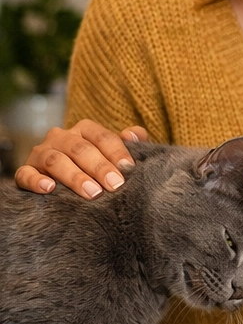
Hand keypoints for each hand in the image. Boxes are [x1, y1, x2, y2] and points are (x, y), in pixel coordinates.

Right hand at [15, 120, 148, 198]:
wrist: (66, 183)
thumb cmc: (97, 167)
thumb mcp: (113, 154)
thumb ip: (127, 144)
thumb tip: (135, 135)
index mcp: (84, 130)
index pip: (101, 136)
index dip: (116, 151)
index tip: (129, 168)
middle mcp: (60, 137)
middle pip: (80, 148)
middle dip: (99, 167)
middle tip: (115, 185)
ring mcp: (40, 153)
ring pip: (55, 160)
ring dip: (75, 177)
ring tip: (93, 192)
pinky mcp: (26, 171)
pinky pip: (25, 174)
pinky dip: (36, 181)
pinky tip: (49, 189)